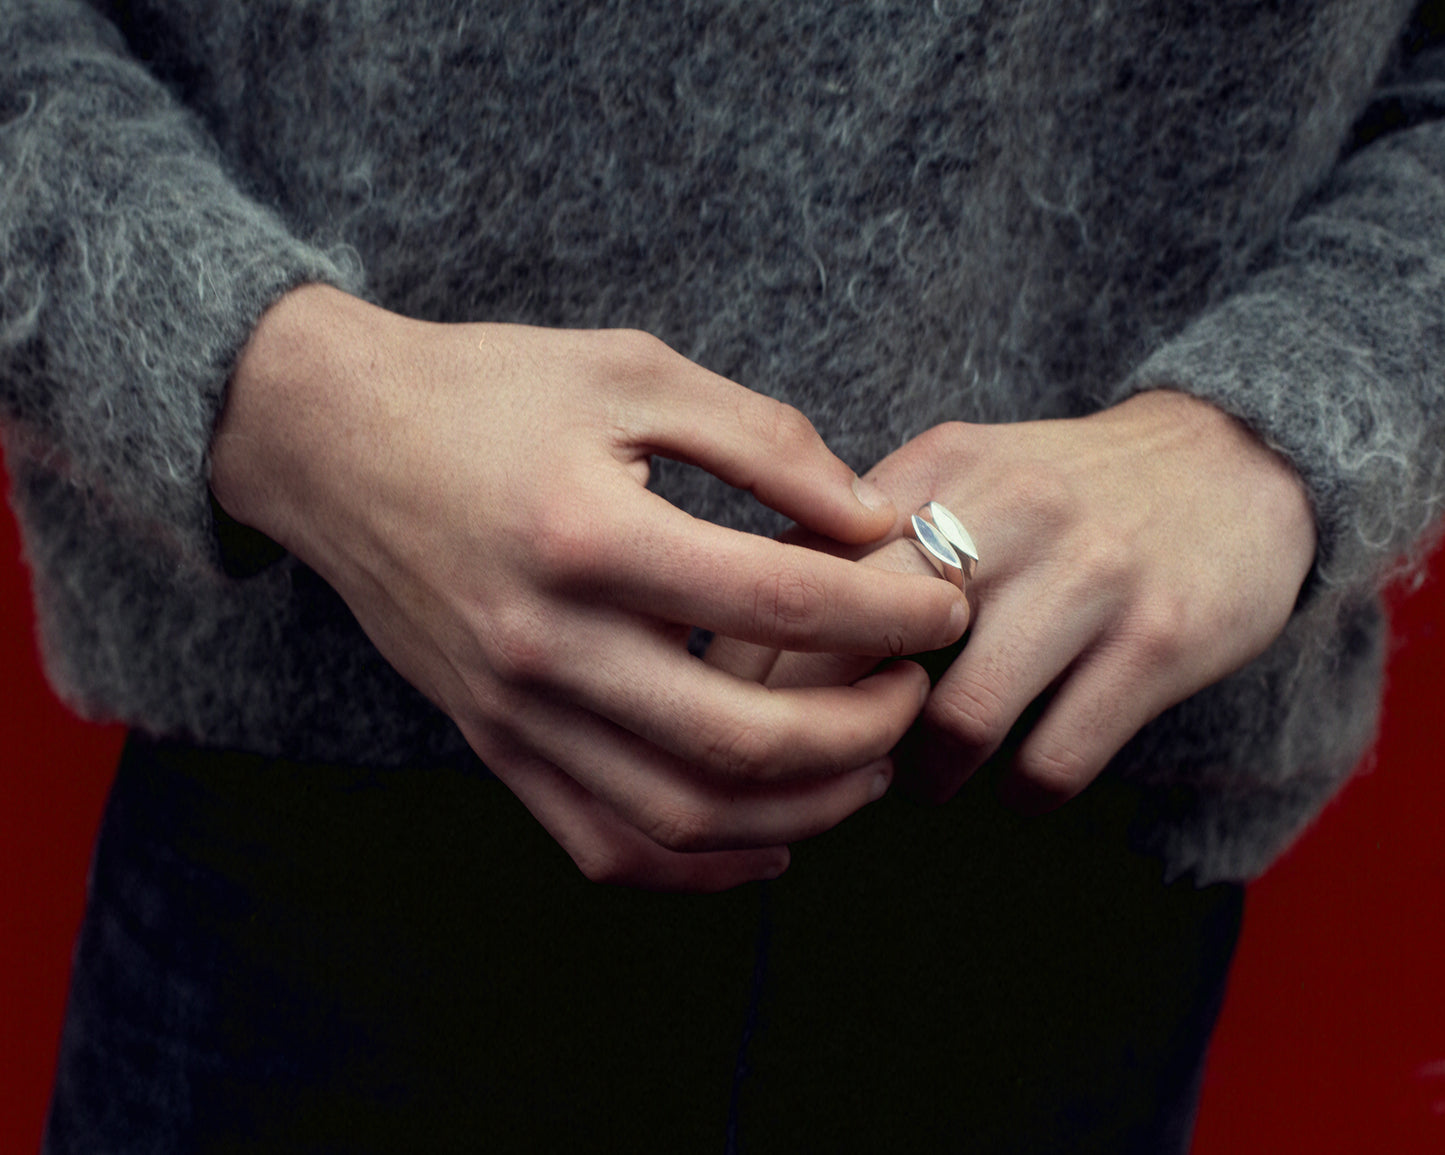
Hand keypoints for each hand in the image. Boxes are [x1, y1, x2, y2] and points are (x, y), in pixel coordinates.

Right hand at [210, 286, 966, 889]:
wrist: (331, 440)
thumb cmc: (486, 389)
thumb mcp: (631, 370)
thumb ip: (763, 440)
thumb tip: (871, 517)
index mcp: (591, 536)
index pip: (782, 602)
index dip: (891, 611)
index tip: (943, 603)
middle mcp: (548, 645)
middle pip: (746, 740)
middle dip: (867, 729)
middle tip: (916, 690)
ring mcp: (513, 712)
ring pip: (684, 817)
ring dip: (804, 812)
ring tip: (868, 766)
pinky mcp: (493, 744)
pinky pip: (604, 847)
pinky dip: (700, 868)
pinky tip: (770, 844)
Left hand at [709, 391, 1315, 810]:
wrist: (1236, 462)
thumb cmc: (1066, 493)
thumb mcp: (963, 476)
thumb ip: (865, 537)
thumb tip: (747, 635)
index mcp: (938, 469)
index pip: (803, 576)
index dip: (749, 664)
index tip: (735, 716)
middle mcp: (1006, 510)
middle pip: (857, 644)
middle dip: (817, 729)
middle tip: (815, 768)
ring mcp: (1087, 575)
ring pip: (954, 722)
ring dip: (925, 776)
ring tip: (924, 778)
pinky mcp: (1158, 642)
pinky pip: (1051, 762)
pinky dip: (1020, 794)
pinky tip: (1017, 781)